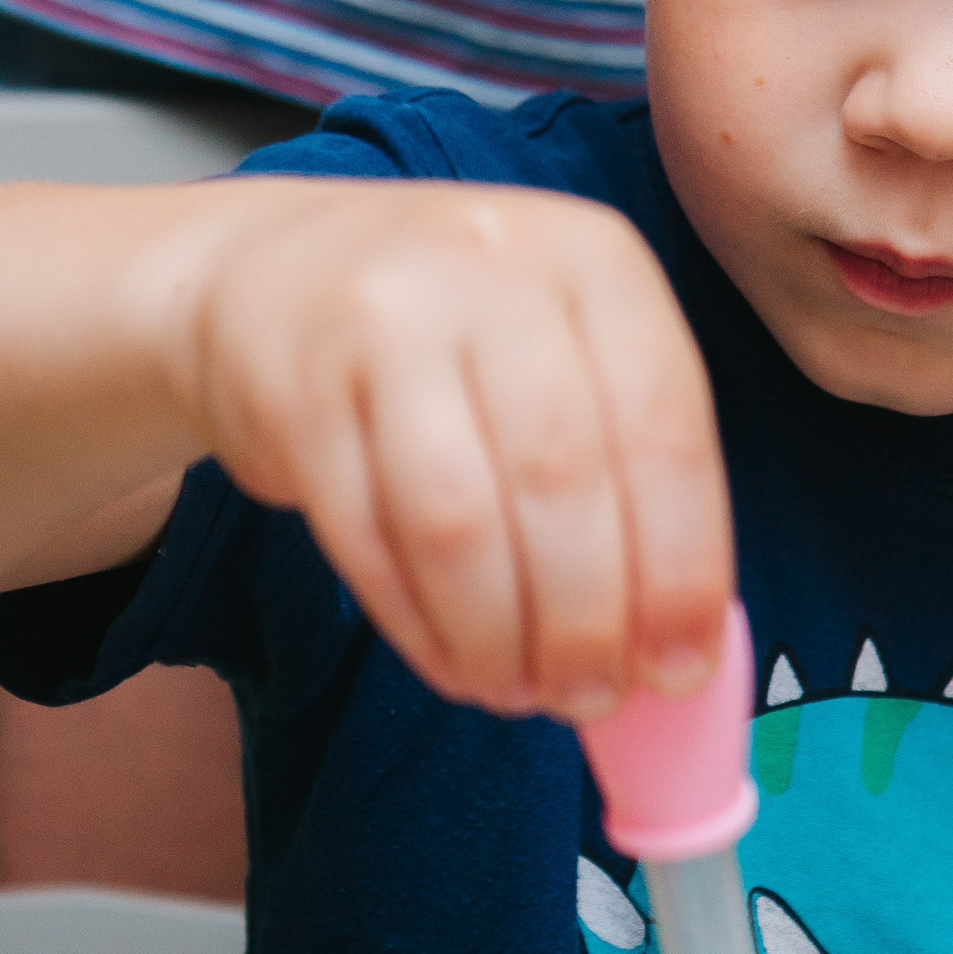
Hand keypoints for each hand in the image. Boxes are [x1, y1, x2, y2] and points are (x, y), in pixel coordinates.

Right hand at [163, 174, 732, 717]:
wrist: (270, 271)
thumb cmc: (457, 336)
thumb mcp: (564, 347)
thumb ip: (630, 466)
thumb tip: (678, 644)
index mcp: (594, 257)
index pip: (664, 425)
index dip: (681, 563)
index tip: (681, 664)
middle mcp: (493, 267)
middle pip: (561, 477)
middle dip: (587, 617)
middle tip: (593, 696)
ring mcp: (383, 318)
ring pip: (458, 519)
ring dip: (498, 633)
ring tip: (519, 691)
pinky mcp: (293, 385)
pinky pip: (365, 537)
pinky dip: (419, 623)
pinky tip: (452, 661)